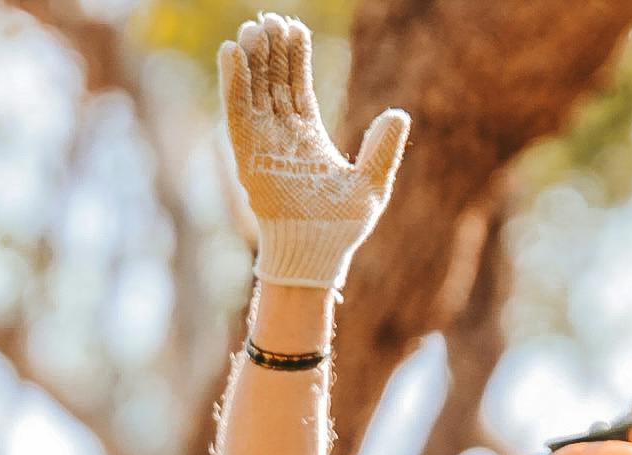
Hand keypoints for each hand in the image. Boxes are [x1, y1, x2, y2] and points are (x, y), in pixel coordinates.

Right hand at [219, 14, 409, 289]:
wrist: (318, 253)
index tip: (295, 28)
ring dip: (251, 60)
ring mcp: (261, 144)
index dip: (295, 57)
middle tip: (272, 18)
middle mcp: (281, 136)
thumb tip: (399, 113)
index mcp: (307, 137)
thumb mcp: (372, 183)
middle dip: (272, 51)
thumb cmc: (344, 227)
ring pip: (253, 92)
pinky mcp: (246, 155)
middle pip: (273, 83)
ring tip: (253, 27)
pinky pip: (236, 112)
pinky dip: (233, 83)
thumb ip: (383, 148)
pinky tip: (232, 54)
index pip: (296, 86)